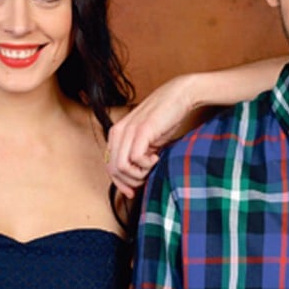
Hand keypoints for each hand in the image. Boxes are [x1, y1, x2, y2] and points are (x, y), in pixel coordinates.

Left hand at [106, 75, 196, 197]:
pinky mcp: (141, 130)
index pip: (109, 166)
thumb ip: (137, 156)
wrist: (179, 96)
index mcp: (116, 134)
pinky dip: (147, 164)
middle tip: (146, 177)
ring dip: (138, 174)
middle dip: (130, 181)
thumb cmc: (165, 119)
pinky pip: (134, 158)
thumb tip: (134, 181)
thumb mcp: (147, 141)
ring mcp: (128, 130)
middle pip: (113, 169)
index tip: (132, 192)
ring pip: (121, 166)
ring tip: (153, 165)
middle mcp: (118, 132)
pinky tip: (157, 156)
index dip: (120, 183)